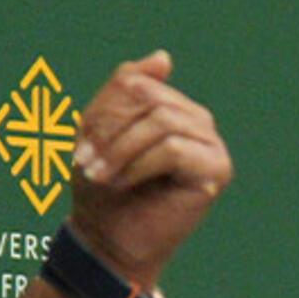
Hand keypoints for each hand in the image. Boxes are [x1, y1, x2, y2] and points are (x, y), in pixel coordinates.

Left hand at [63, 52, 231, 285]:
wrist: (107, 240)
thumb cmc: (102, 188)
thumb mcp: (100, 128)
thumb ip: (125, 89)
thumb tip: (164, 57)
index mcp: (174, 110)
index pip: (140, 84)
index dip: (106, 112)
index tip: (82, 149)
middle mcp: (200, 124)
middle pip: (152, 100)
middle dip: (112, 132)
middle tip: (88, 165)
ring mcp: (212, 147)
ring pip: (162, 123)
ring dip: (121, 151)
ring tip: (102, 176)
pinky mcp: (216, 171)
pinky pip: (174, 149)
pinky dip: (139, 166)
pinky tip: (125, 183)